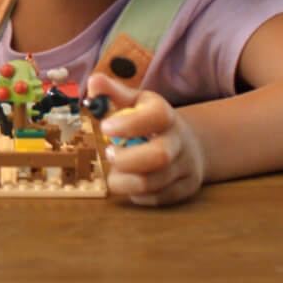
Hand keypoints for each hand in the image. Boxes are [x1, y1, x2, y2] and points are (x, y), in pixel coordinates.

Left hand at [86, 72, 203, 206]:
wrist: (189, 144)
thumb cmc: (151, 122)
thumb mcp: (136, 103)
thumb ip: (114, 93)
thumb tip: (93, 83)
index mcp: (165, 115)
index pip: (156, 116)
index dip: (129, 124)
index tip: (105, 127)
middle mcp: (179, 141)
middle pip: (159, 156)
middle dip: (125, 159)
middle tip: (109, 153)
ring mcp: (185, 167)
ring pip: (152, 183)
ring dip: (124, 180)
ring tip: (115, 170)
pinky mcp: (184, 189)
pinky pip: (155, 199)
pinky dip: (135, 194)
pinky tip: (129, 181)